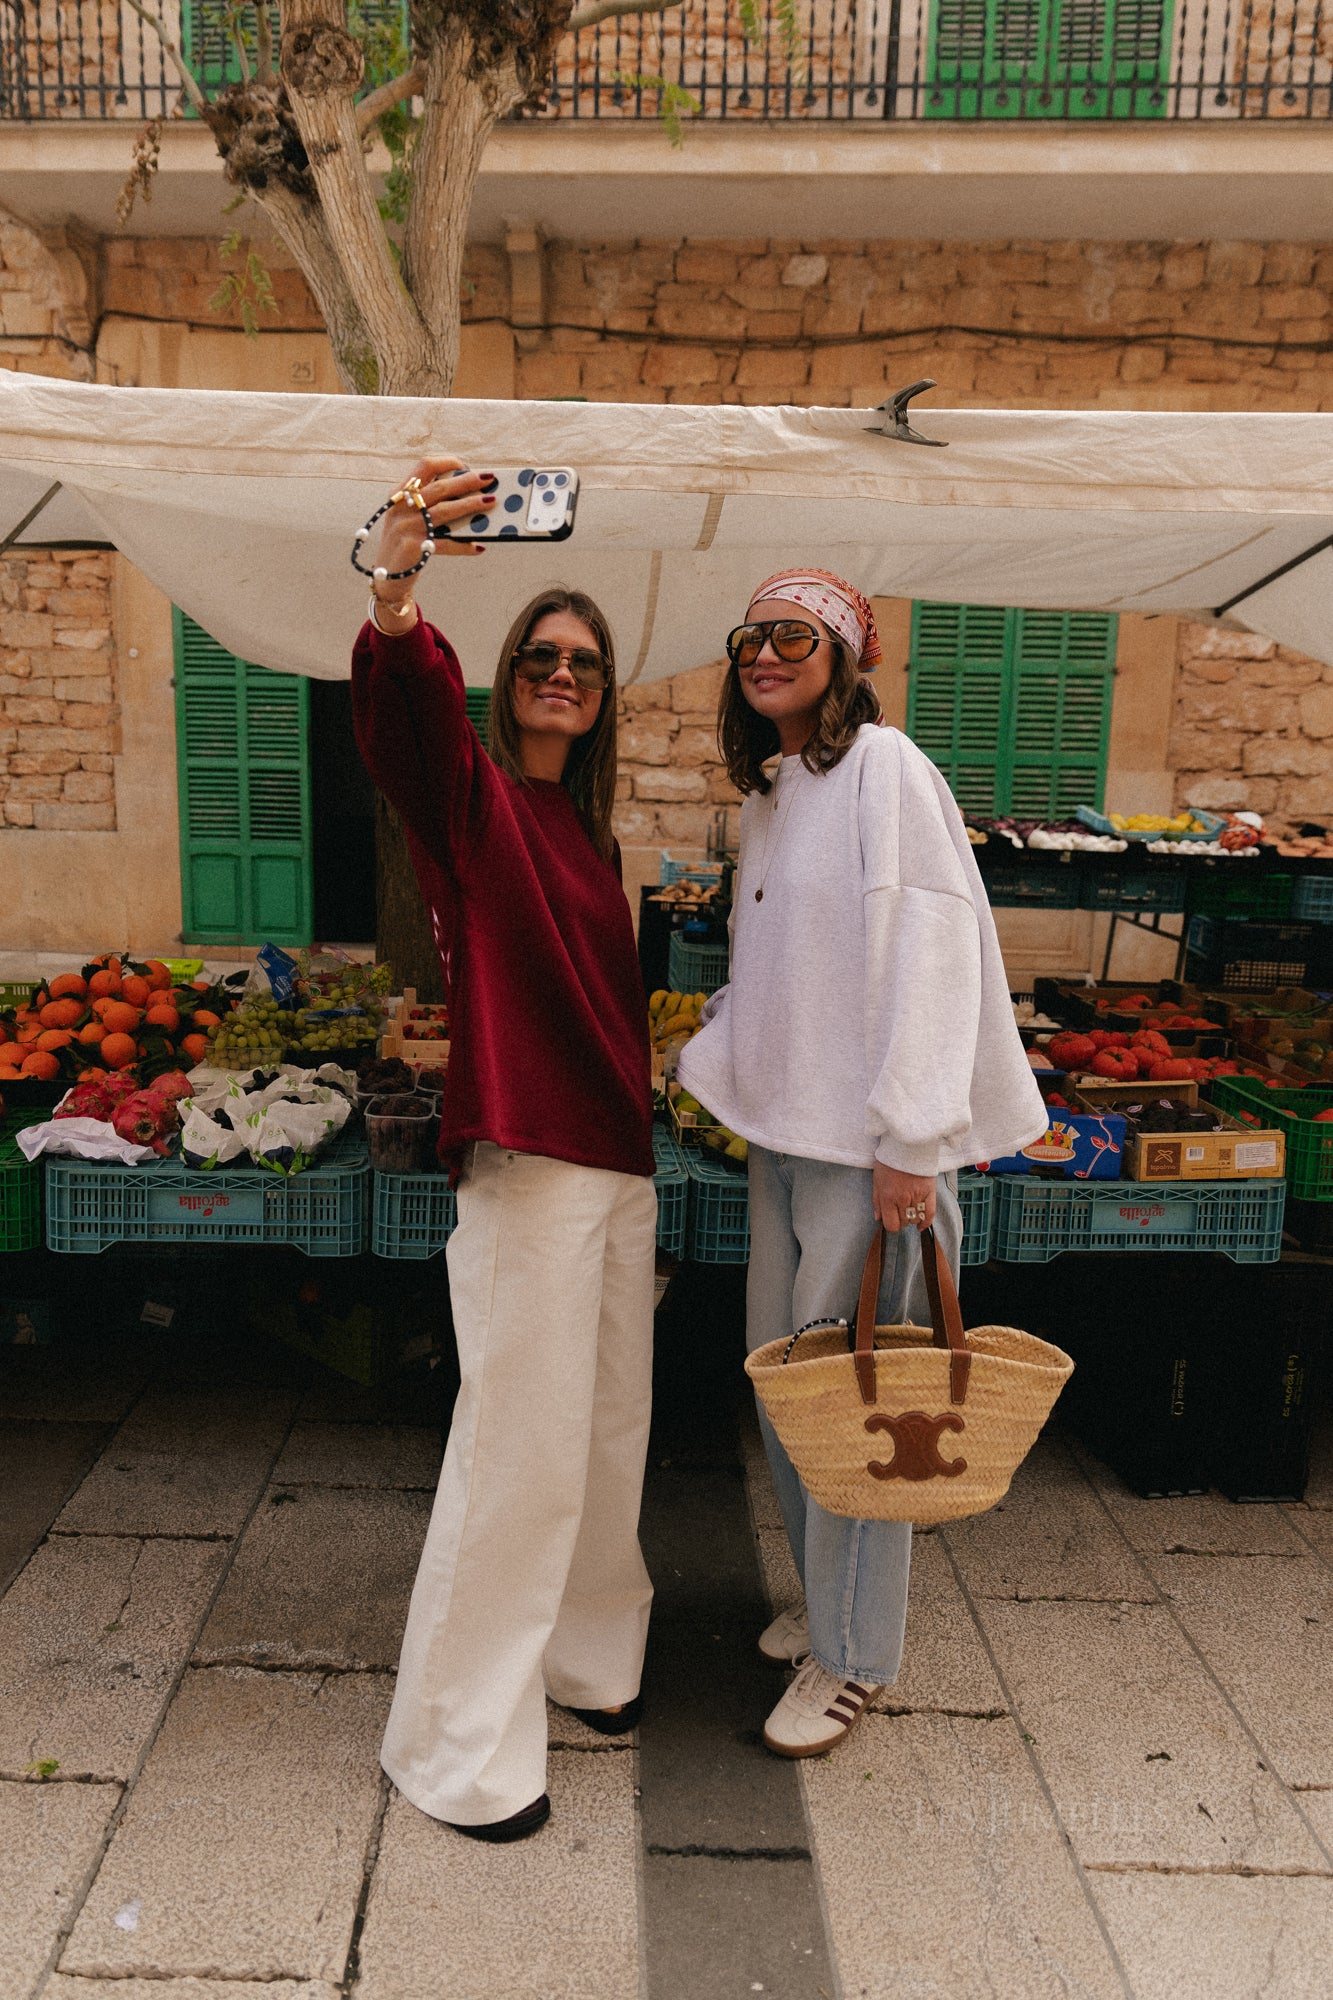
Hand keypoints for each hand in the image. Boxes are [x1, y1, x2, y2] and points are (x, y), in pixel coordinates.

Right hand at [373, 457, 497, 597]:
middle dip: (467, 481)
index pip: (424, 466)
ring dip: (470, 505)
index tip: (466, 467)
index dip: (448, 462)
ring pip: (444, 511)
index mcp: (399, 494)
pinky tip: (479, 547)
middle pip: (439, 487)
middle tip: (489, 478)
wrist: (386, 578)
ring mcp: (406, 528)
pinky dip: (464, 545)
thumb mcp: (407, 518)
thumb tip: (468, 495)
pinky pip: (446, 544)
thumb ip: (428, 504)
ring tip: (491, 502)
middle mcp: (401, 507)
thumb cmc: (404, 544)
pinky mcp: (414, 549)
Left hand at [873, 1162, 934, 1232]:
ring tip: (908, 1210)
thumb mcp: (877, 1180)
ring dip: (911, 1218)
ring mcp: (917, 1196)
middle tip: (899, 1211)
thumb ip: (877, 1201)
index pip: (891, 1225)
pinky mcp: (929, 1192)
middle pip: (904, 1222)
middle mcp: (903, 1199)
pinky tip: (921, 1225)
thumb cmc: (889, 1162)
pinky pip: (930, 1214)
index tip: (891, 1220)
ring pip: (915, 1219)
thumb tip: (878, 1218)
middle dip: (900, 1219)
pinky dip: (926, 1222)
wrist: (906, 1146)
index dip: (891, 1225)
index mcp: (888, 1197)